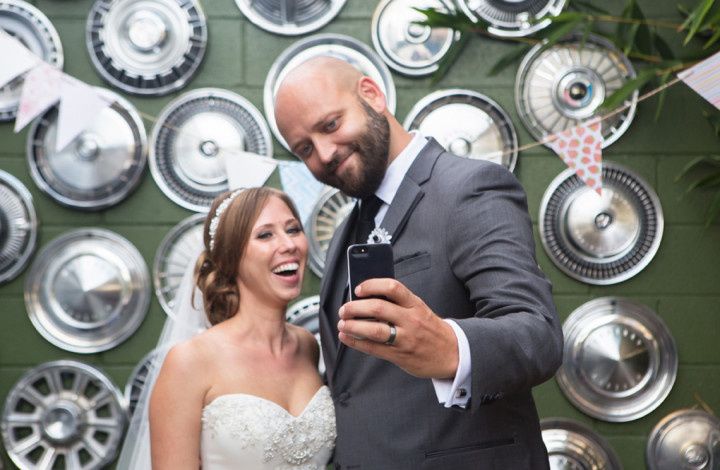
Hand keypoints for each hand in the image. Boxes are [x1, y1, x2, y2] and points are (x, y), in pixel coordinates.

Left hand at [337, 278, 458, 378]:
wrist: (453, 354)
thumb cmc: (431, 329)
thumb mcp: (420, 310)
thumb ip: (398, 304)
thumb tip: (368, 298)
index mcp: (416, 305)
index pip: (393, 288)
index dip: (372, 285)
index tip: (358, 289)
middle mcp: (410, 320)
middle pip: (378, 308)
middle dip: (355, 307)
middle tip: (344, 309)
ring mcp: (405, 338)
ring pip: (374, 330)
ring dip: (353, 325)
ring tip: (343, 323)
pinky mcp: (400, 355)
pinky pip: (374, 348)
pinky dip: (356, 342)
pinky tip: (347, 337)